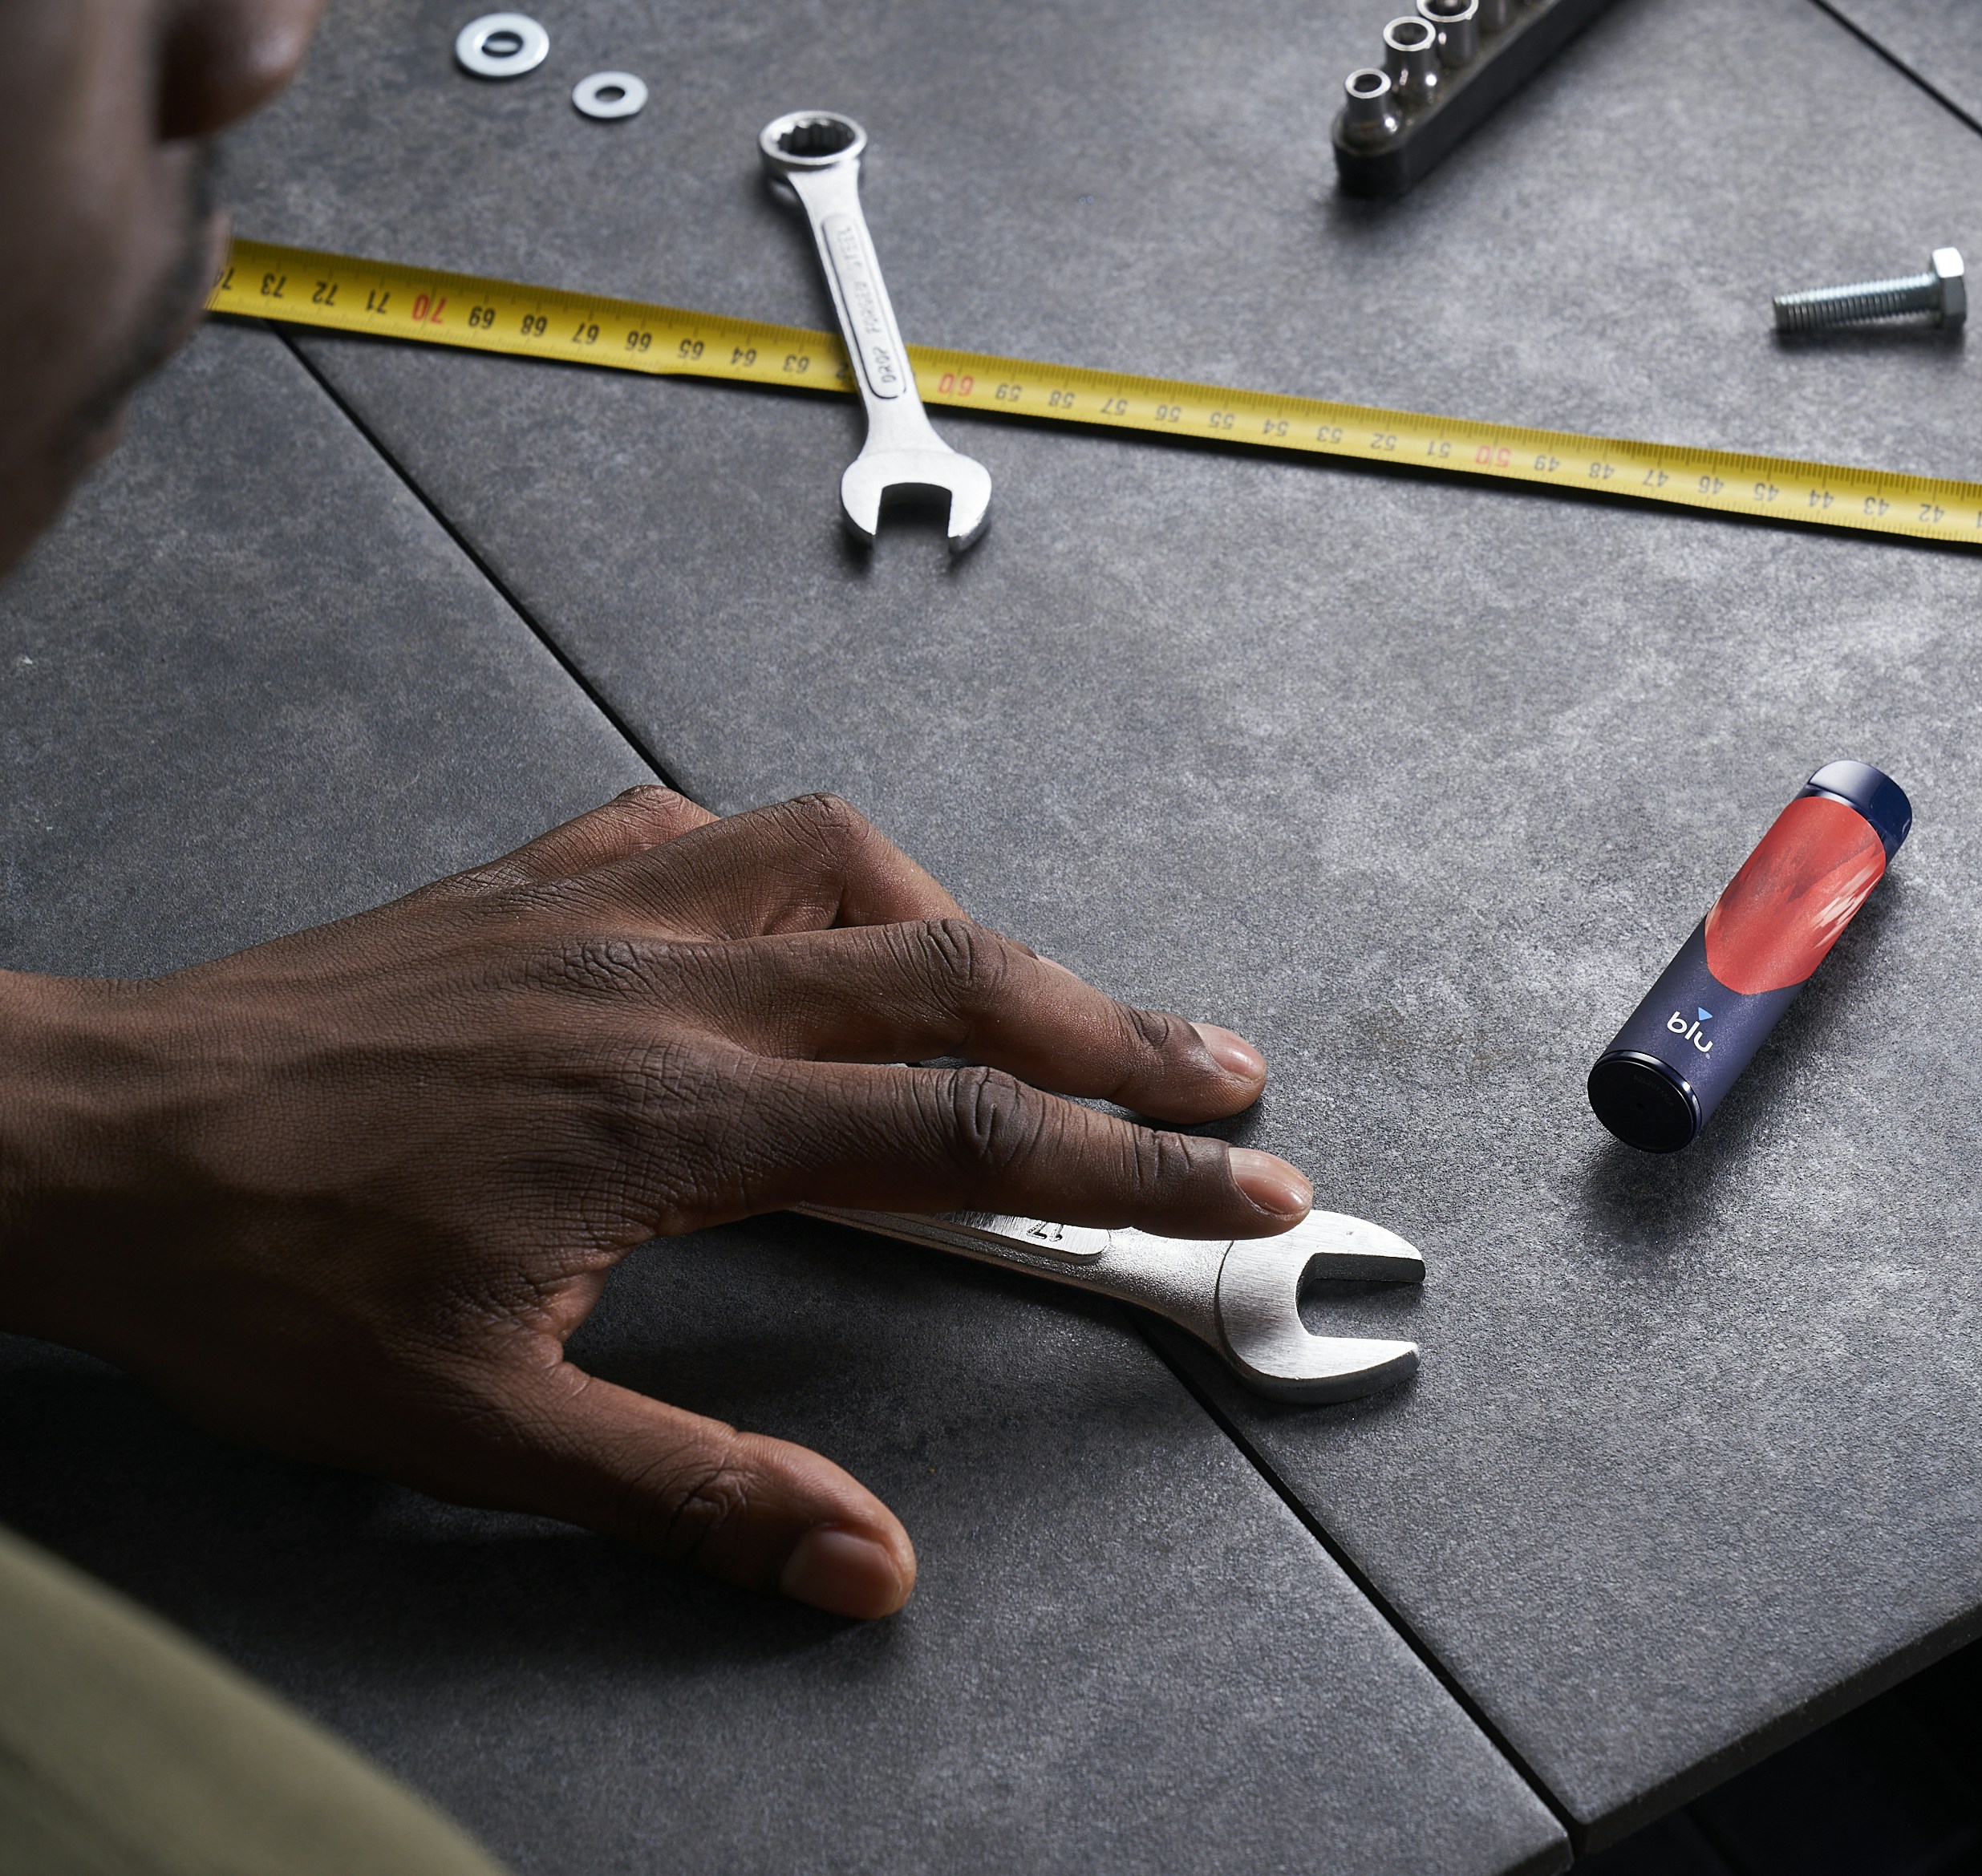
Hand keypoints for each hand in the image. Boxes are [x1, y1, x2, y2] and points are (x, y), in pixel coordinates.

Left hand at [0, 788, 1308, 1617]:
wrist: (82, 1141)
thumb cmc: (259, 1275)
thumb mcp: (478, 1428)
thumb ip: (693, 1492)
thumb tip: (860, 1561)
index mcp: (678, 1121)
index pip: (967, 1140)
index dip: (1132, 1169)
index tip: (1243, 1189)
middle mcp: (669, 988)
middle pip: (960, 980)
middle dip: (1121, 1035)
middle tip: (1228, 1078)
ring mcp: (604, 912)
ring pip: (852, 867)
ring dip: (975, 929)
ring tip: (1038, 996)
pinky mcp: (536, 882)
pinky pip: (713, 831)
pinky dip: (807, 863)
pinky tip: (817, 907)